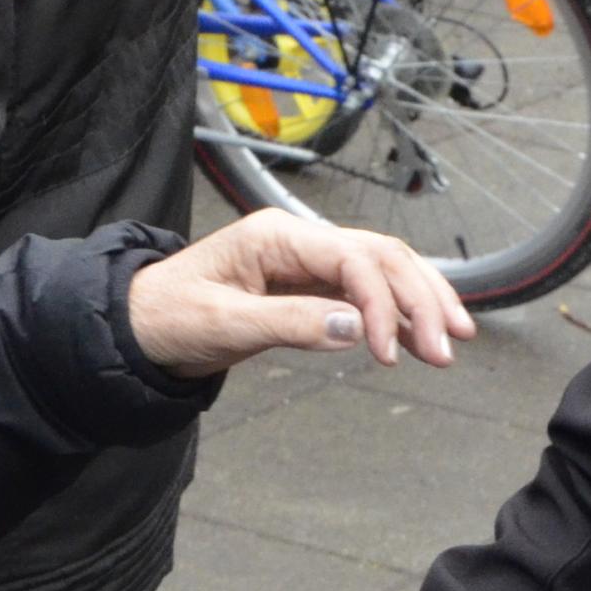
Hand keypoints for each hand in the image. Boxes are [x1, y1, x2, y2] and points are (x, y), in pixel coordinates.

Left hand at [124, 208, 474, 375]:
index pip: (353, 259)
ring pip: (383, 269)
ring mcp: (306, 261)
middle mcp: (298, 240)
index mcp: (276, 237)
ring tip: (452, 342)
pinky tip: (421, 333)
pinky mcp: (309, 285)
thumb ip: (289, 324)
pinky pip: (366, 290)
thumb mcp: (222, 325)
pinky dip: (398, 311)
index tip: (391, 354)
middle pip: (381, 257)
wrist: (139, 327)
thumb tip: (353, 329)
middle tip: (447, 348)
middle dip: (421, 300)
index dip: (382, 304)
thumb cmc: (168, 317)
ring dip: (421, 302)